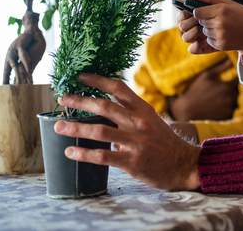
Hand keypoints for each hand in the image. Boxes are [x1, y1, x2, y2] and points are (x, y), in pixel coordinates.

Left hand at [54, 73, 201, 190]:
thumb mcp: (152, 121)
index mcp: (143, 110)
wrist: (184, 165)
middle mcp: (138, 122)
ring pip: (99, 131)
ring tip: (58, 126)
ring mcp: (135, 142)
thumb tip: (103, 112)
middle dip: (80, 101)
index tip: (80, 77)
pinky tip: (70, 152)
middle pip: (104, 106)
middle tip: (63, 99)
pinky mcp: (132, 162)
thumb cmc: (164, 142)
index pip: (118, 88)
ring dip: (75, 128)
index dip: (98, 80)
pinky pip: (103, 156)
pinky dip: (84, 153)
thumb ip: (130, 116)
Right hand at [169, 58, 237, 120]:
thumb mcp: (209, 75)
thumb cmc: (197, 89)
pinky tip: (224, 103)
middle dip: (237, 87)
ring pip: (240, 100)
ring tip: (226, 95)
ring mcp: (230, 109)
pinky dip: (233, 106)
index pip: (241, 79)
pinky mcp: (228, 117)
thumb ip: (223, 67)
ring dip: (236, 97)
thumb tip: (233, 58)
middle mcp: (232, 98)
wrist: (188, 109)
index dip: (239, 76)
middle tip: (230, 85)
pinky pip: (236, 110)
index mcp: (228, 86)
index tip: (236, 74)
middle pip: (242, 90)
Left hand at [179, 0, 242, 54]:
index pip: (197, 12)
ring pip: (205, 32)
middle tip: (220, 20)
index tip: (207, 12)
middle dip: (207, 21)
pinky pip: (209, 40)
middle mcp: (220, 23)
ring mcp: (220, 35)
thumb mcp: (230, 4)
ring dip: (210, 30)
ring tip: (224, 27)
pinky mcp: (221, 45)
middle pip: (201, 22)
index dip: (200, 12)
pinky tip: (226, 34)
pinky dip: (214, 38)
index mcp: (221, 10)